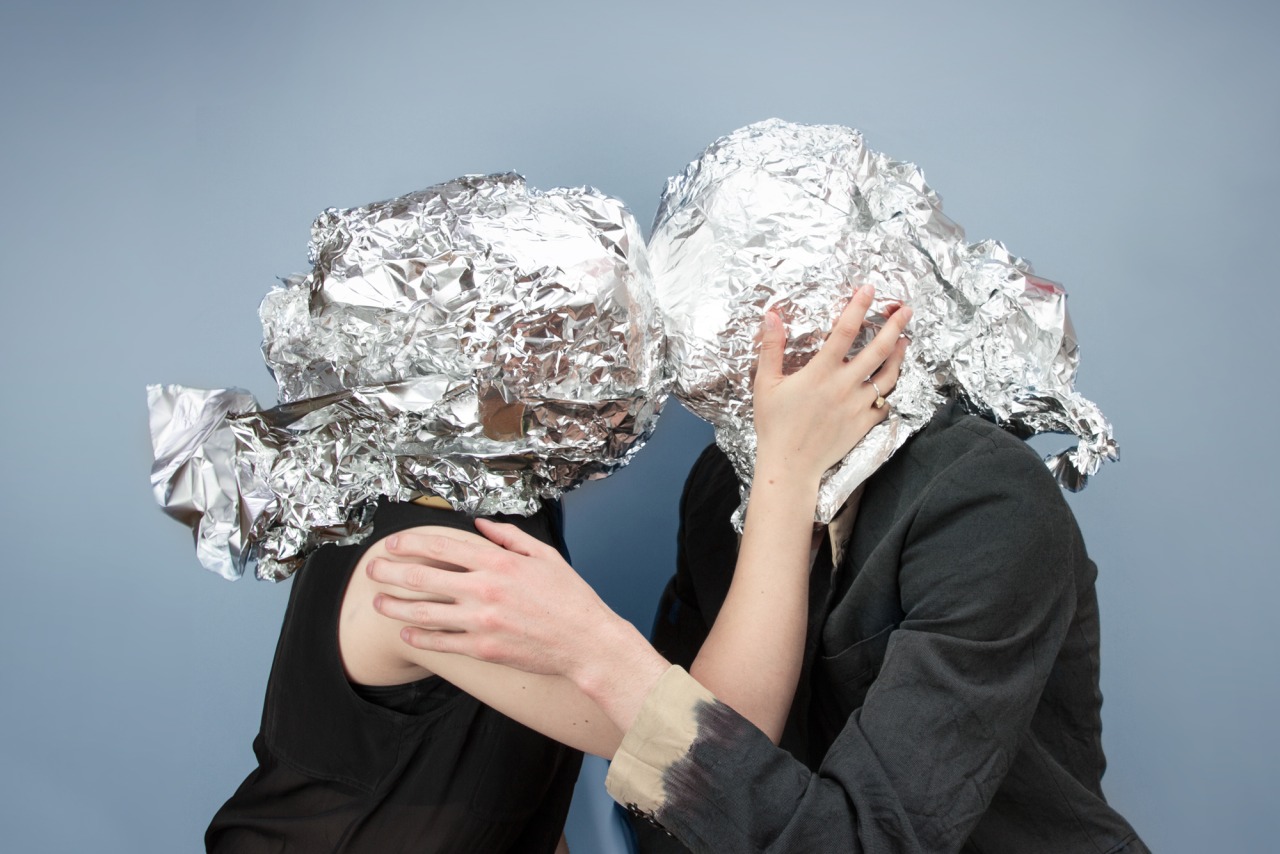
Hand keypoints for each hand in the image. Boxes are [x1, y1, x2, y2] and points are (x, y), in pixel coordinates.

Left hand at [367, 521, 656, 687]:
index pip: (442, 546)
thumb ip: (509, 538)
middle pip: (423, 577)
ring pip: (424, 613)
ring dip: (396, 607)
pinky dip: (420, 639)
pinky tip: (406, 635)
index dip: (411, 543)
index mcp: (498, 562)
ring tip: (378, 604)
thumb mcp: (545, 556)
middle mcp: (484, 589)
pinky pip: (442, 642)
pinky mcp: (483, 648)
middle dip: (391, 572)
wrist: (587, 642)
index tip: (392, 543)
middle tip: (372, 570)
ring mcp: (481, 621)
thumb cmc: (570, 598)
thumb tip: (480, 524)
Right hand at [751, 284, 910, 482]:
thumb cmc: (774, 425)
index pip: (845, 331)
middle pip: (878, 350)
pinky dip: (890, 390)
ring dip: (899, 355)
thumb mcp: (766, 384)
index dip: (858, 307)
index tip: (869, 289)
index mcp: (820, 372)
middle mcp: (844, 386)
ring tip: (905, 341)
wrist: (790, 465)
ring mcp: (857, 406)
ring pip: (888, 376)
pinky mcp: (863, 424)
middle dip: (895, 326)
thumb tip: (771, 316)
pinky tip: (891, 380)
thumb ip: (771, 348)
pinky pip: (885, 403)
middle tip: (906, 310)